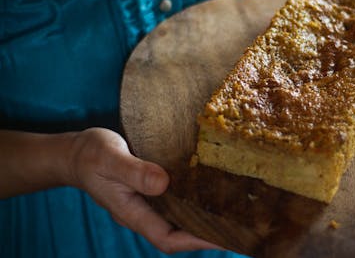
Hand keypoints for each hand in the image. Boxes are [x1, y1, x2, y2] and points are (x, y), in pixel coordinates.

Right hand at [67, 128, 218, 253]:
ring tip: (232, 210)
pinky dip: (193, 198)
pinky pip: (175, 199)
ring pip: (179, 217)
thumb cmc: (89, 155)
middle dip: (208, 233)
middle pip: (179, 233)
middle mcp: (142, 211)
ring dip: (203, 216)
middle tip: (239, 226)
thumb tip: (164, 183)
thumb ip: (134, 171)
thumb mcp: (109, 158)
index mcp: (132, 211)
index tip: (224, 237)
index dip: (196, 241)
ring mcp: (146, 201)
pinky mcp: (150, 188)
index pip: (167, 238)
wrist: (76, 152)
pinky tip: (210, 188)